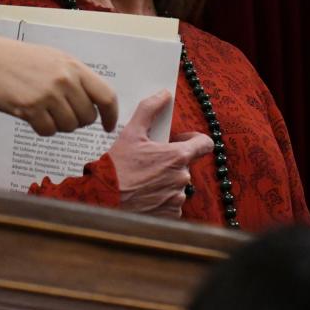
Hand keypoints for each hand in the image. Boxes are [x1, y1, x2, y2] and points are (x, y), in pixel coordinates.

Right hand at [0, 29, 118, 135]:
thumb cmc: (18, 58)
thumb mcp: (53, 59)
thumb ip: (74, 78)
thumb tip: (94, 103)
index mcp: (73, 66)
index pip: (106, 95)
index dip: (111, 115)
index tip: (108, 126)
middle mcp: (64, 80)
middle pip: (87, 117)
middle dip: (77, 121)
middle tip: (62, 114)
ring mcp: (47, 95)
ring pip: (69, 126)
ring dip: (58, 125)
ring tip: (44, 111)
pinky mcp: (30, 108)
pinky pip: (48, 131)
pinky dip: (42, 129)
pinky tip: (32, 115)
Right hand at [107, 90, 212, 216]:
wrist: (104, 199)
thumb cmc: (117, 166)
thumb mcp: (131, 132)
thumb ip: (149, 109)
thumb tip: (163, 94)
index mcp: (177, 156)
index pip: (205, 144)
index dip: (194, 140)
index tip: (179, 141)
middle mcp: (182, 178)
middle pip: (185, 165)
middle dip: (171, 162)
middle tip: (149, 161)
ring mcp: (177, 199)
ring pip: (177, 185)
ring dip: (166, 181)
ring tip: (144, 180)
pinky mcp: (171, 215)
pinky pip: (172, 204)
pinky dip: (161, 200)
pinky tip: (144, 196)